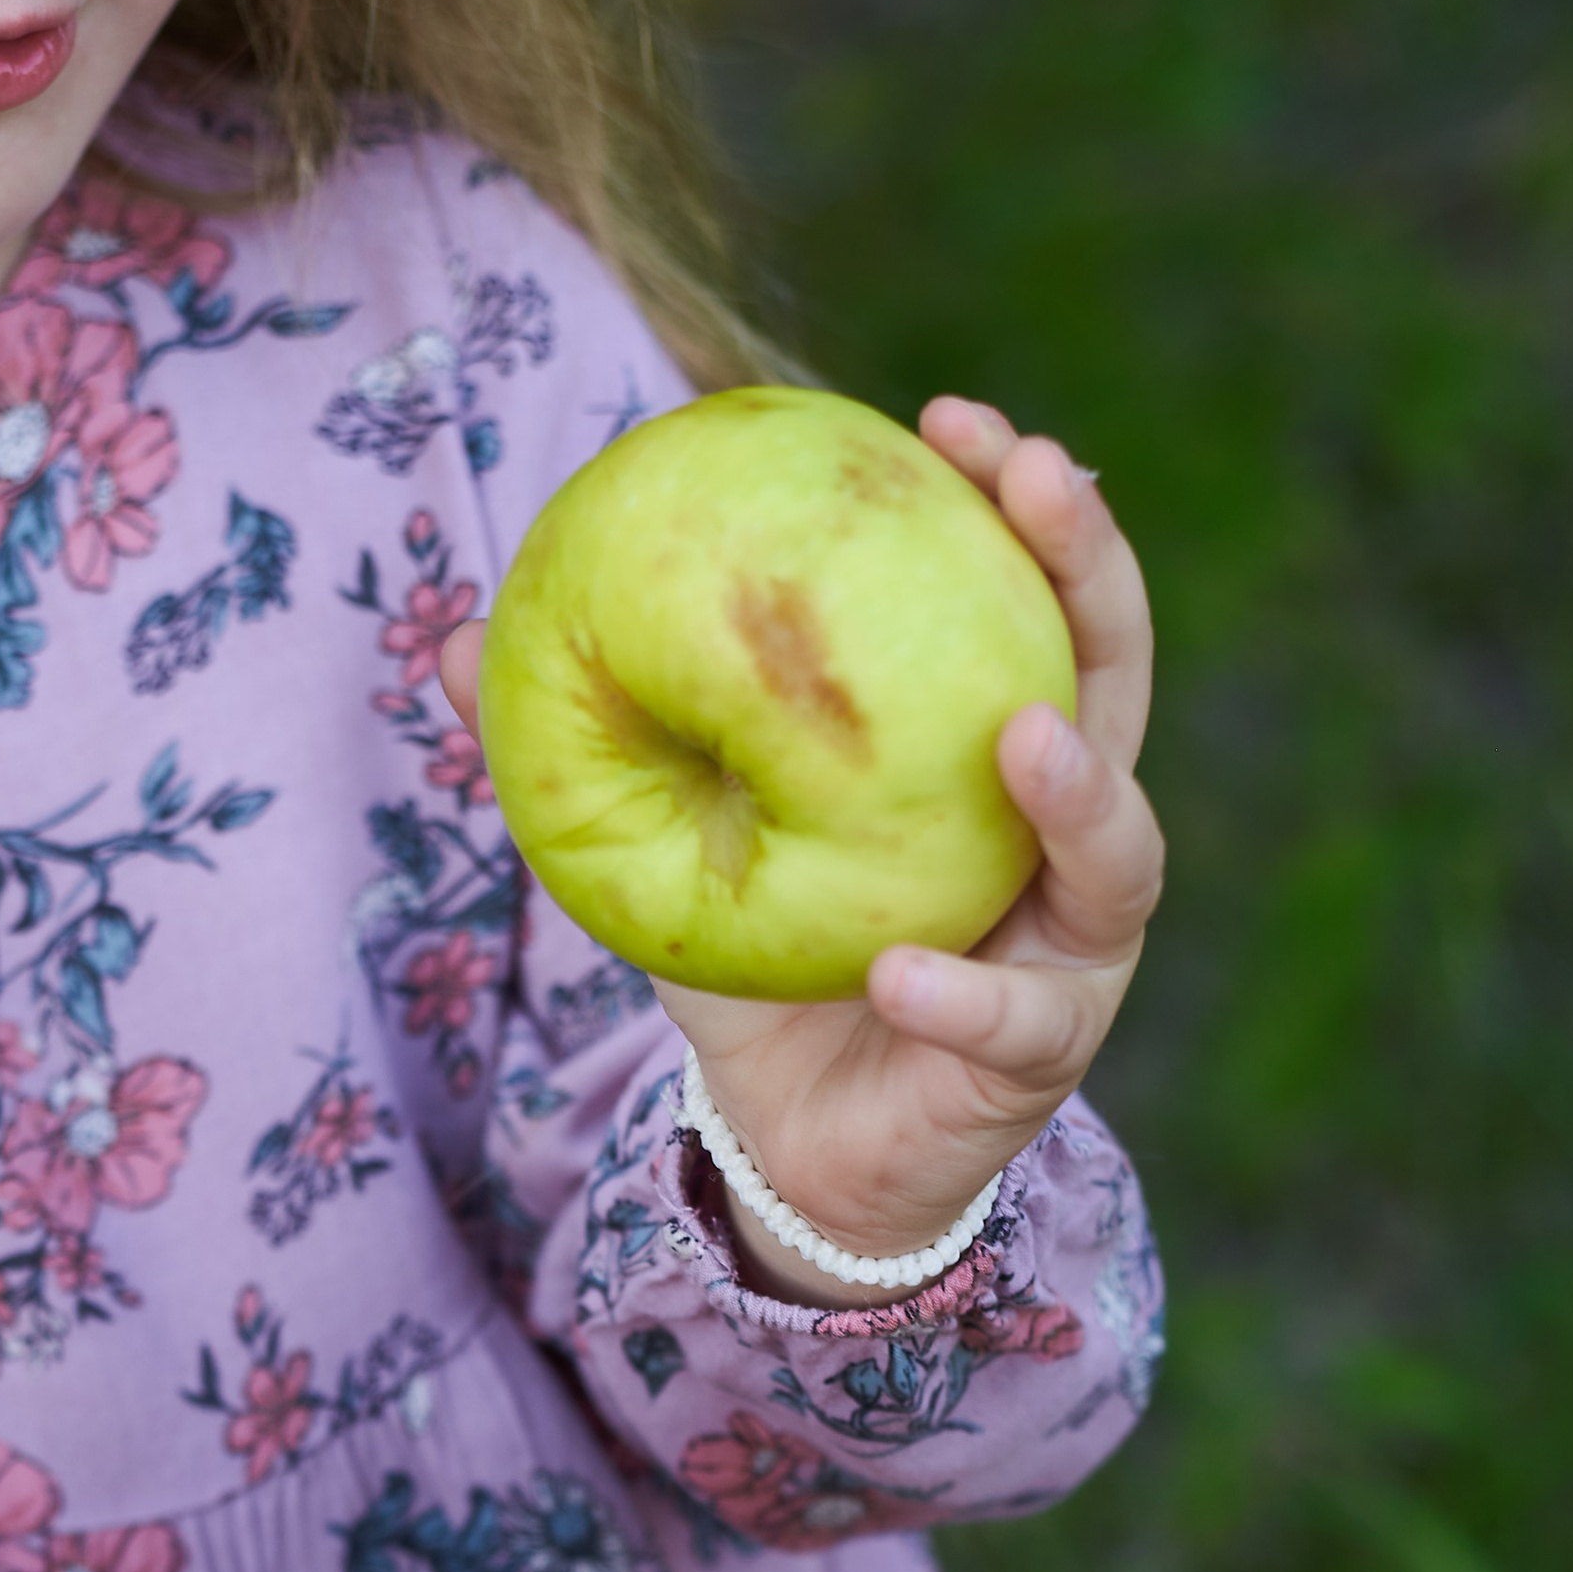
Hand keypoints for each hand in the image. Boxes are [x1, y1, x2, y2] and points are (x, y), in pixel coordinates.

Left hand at [440, 400, 1162, 1300]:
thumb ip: (589, 747)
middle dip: (1092, 573)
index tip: (954, 421)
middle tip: (1041, 485)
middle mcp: (1058, 831)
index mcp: (980, 750)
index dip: (1012, 503)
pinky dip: (956, 992)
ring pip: (1119, 854)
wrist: (794, 1150)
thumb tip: (453, 638)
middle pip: (1114, 678)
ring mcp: (1069, 947)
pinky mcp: (1038, 1056)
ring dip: (1081, 788)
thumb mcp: (668, 845)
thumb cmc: (761, 972)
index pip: (1024, 599)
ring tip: (1021, 740)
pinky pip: (1011, 1019)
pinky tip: (897, 971)